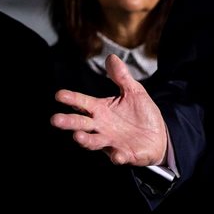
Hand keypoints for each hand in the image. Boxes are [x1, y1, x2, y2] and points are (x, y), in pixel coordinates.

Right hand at [51, 54, 168, 165]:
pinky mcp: (124, 154)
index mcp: (101, 110)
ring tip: (77, 137)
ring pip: (94, 142)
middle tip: (55, 119)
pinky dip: (117, 156)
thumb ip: (121, 77)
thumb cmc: (141, 113)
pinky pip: (118, 156)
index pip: (82, 103)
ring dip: (85, 140)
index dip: (71, 99)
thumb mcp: (133, 91)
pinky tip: (117, 155)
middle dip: (68, 122)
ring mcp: (111, 142)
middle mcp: (101, 127)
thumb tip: (111, 57)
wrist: (158, 135)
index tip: (59, 95)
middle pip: (81, 124)